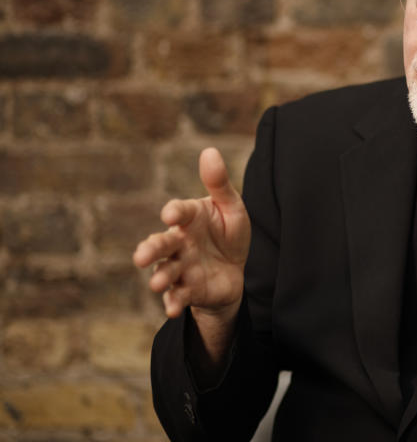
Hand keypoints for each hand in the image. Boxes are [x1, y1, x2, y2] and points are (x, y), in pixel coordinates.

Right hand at [133, 148, 249, 320]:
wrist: (233, 270)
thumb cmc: (227, 233)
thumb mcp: (231, 208)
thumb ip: (219, 184)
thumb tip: (209, 151)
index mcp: (190, 218)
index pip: (179, 212)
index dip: (175, 212)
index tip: (171, 214)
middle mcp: (179, 242)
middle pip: (161, 244)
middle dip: (151, 249)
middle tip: (141, 257)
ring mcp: (181, 267)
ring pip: (165, 271)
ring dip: (160, 277)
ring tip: (158, 283)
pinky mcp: (188, 290)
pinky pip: (178, 296)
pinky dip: (174, 302)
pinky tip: (174, 307)